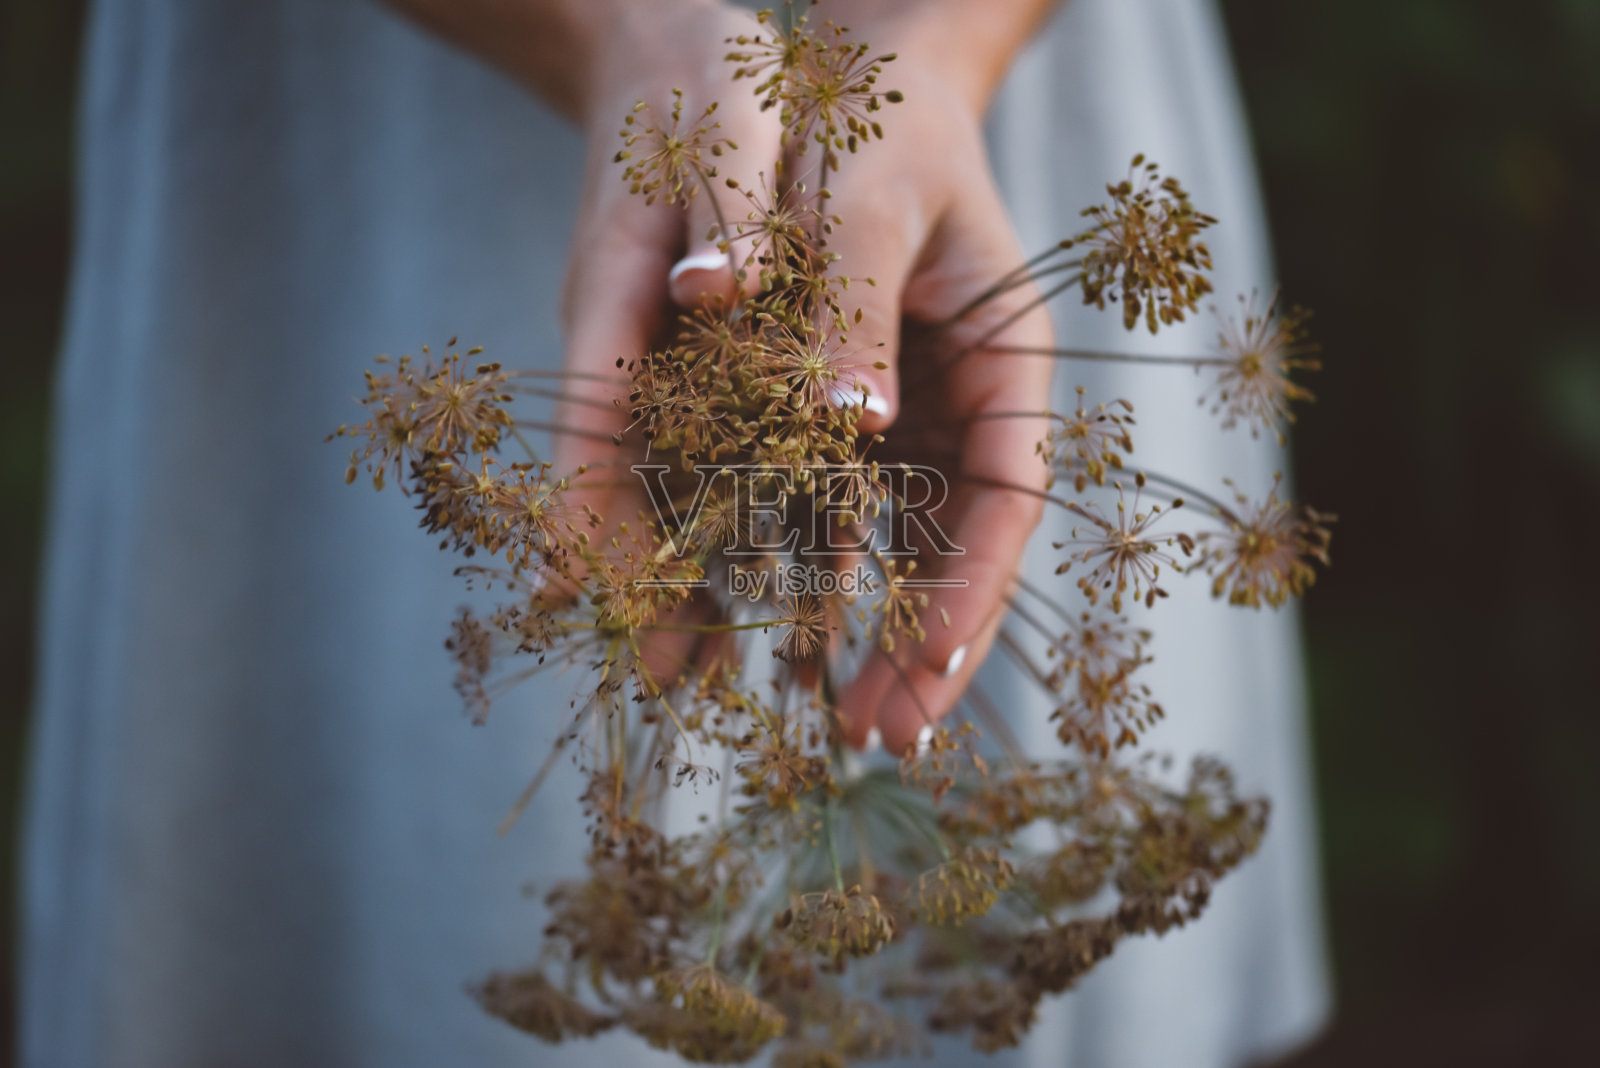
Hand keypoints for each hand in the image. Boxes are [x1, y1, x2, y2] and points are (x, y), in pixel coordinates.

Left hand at [763, 10, 1054, 754]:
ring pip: (901, 547)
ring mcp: (910, 417)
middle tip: (880, 735)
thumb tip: (850, 425)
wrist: (848, 89)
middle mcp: (964, 402)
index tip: (930, 662)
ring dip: (868, 632)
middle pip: (961, 545)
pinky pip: (835, 512)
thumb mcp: (868, 198)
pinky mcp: (846, 421)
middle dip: (927, 645)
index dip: (976, 586)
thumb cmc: (876, 128)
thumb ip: (856, 304)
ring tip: (832, 719)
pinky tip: (775, 638)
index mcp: (1006, 357)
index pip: (1010, 494)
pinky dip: (812, 576)